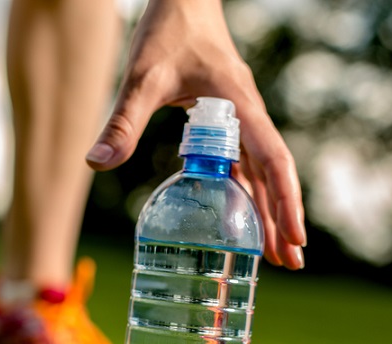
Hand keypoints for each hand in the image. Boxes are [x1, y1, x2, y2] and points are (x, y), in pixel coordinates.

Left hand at [86, 0, 305, 268]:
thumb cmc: (167, 32)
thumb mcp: (141, 78)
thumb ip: (123, 121)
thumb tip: (97, 164)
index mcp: (240, 107)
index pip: (273, 161)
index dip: (285, 202)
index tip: (295, 238)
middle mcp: (247, 116)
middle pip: (273, 175)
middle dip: (282, 219)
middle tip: (289, 264)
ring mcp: (239, 118)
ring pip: (259, 172)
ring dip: (266, 210)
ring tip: (273, 253)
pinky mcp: (224, 119)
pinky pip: (241, 162)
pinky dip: (245, 191)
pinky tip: (239, 214)